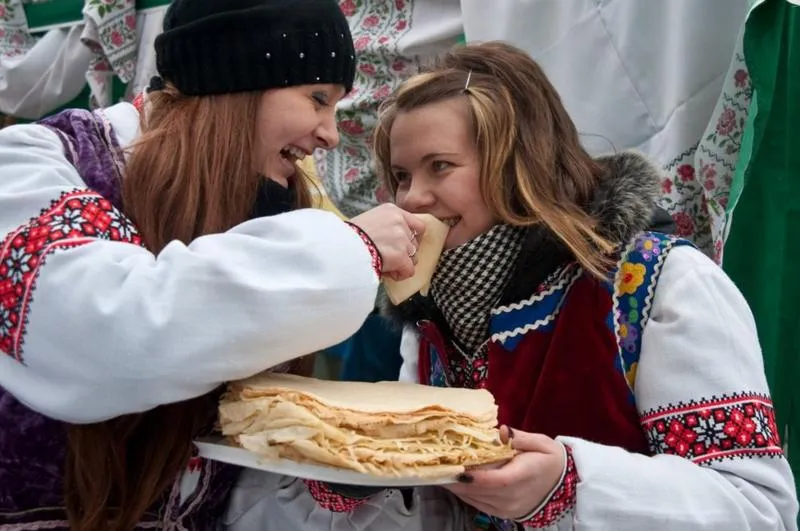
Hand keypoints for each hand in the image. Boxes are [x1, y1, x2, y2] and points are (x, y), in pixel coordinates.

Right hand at [350, 204, 425, 280]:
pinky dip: (399, 275)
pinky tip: (386, 273)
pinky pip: (409, 270)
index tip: (403, 246)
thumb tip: (393, 241)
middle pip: (414, 243)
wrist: (341, 247)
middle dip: (403, 253)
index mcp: (392, 211)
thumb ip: (385, 226)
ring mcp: (402, 239)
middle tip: (386, 258)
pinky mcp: (401, 256)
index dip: (412, 238)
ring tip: (384, 265)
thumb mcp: (368, 220)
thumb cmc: (348, 236)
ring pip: (413, 258)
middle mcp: (400, 222)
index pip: (417, 225)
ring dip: (401, 264)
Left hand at [444, 426, 565, 520]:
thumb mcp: (541, 443)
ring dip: (457, 487)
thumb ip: (521, 438)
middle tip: (437, 465)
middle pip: (478, 491)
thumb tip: (503, 431)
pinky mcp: (504, 514)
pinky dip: (465, 494)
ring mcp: (507, 508)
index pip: (493, 480)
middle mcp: (512, 497)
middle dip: (455, 479)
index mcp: (522, 478)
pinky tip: (455, 482)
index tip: (453, 467)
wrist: (566, 486)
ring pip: (475, 499)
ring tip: (440, 471)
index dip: (471, 476)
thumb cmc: (551, 460)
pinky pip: (479, 505)